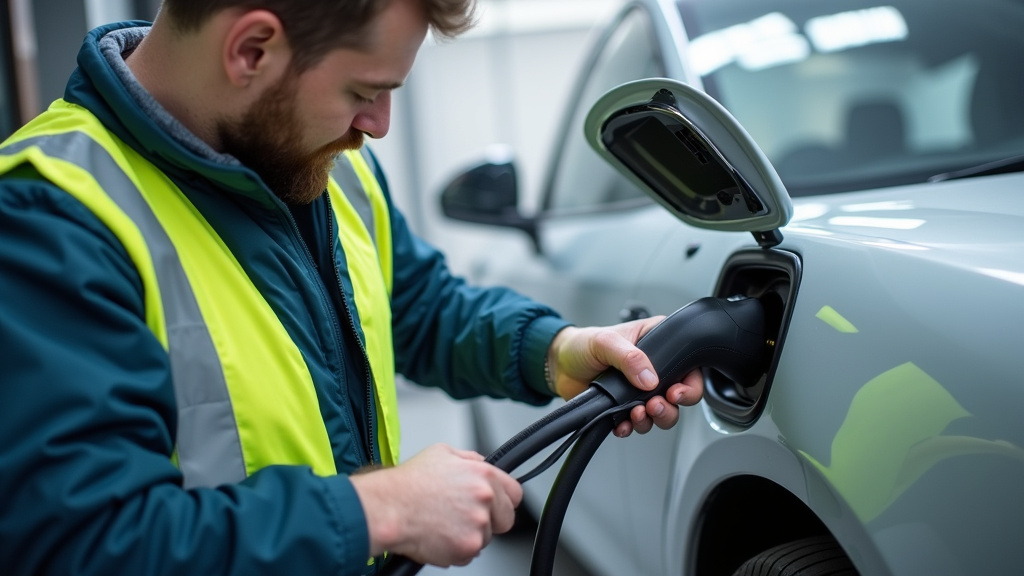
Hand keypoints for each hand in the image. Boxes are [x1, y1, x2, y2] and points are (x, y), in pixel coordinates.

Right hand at [349, 444, 521, 566]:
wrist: (388, 508)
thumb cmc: (408, 483)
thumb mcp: (442, 453)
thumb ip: (470, 459)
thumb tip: (482, 464)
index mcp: (483, 476)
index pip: (515, 493)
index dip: (504, 500)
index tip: (496, 504)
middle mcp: (485, 500)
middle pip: (505, 520)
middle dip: (490, 520)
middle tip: (464, 517)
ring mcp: (477, 526)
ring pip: (485, 538)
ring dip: (469, 535)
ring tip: (443, 523)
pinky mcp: (465, 549)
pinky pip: (468, 554)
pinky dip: (455, 549)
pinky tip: (438, 535)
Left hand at [546, 316, 703, 436]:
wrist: (559, 364)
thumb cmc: (583, 344)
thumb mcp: (606, 341)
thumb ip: (629, 357)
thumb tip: (650, 378)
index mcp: (658, 345)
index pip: (689, 366)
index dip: (689, 384)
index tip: (676, 393)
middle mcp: (654, 370)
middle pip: (679, 397)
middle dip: (669, 407)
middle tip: (654, 406)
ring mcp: (640, 391)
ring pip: (660, 414)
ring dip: (651, 419)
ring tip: (636, 414)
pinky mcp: (624, 408)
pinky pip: (636, 425)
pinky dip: (630, 428)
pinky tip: (621, 424)